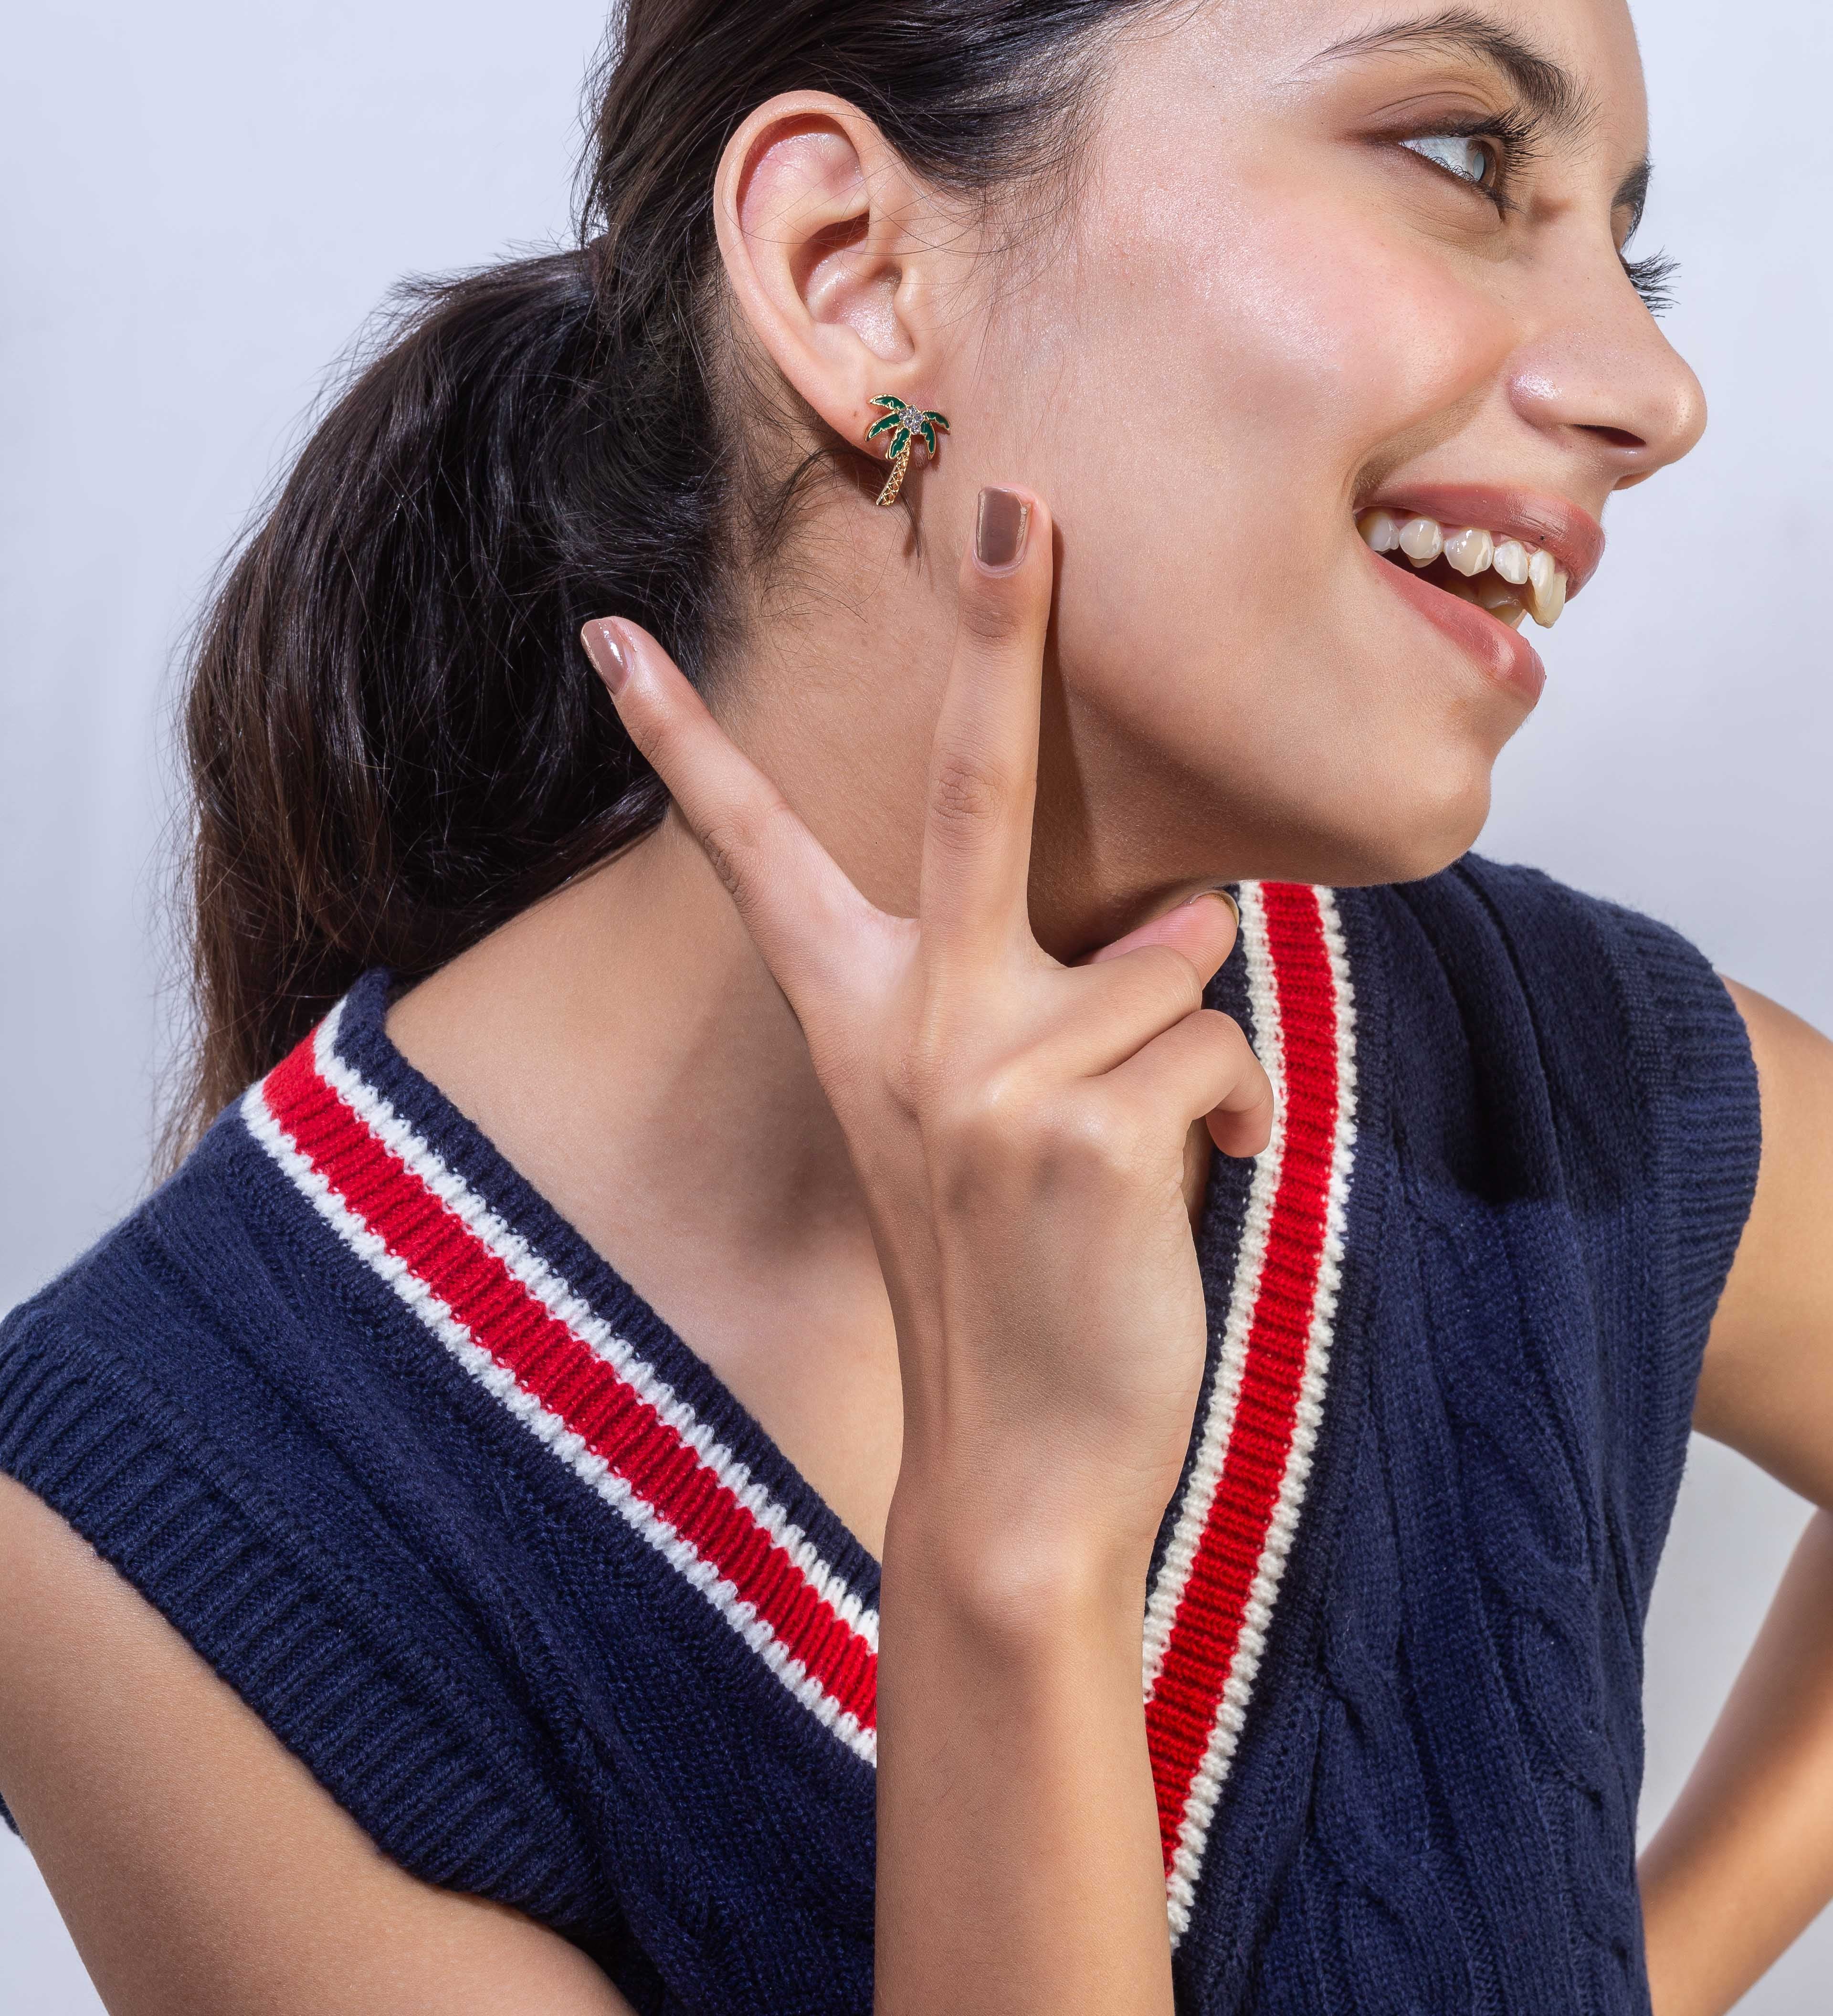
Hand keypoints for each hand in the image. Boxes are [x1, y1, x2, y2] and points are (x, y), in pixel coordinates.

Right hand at [582, 487, 1271, 1598]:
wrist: (1019, 1456)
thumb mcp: (988, 1119)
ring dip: (1189, 1041)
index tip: (612, 639)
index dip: (682, 745)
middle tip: (1016, 501)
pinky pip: (1221, 1045)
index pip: (757, 851)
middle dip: (996, 628)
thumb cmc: (1006, 1272)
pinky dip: (1235, 1115)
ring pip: (1172, 960)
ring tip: (1142, 1145)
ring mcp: (988, 1068)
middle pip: (970, 786)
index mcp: (859, 1016)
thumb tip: (1201, 915)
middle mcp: (910, 1022)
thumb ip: (1056, 1002)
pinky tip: (1190, 1188)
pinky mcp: (1083, 1121)